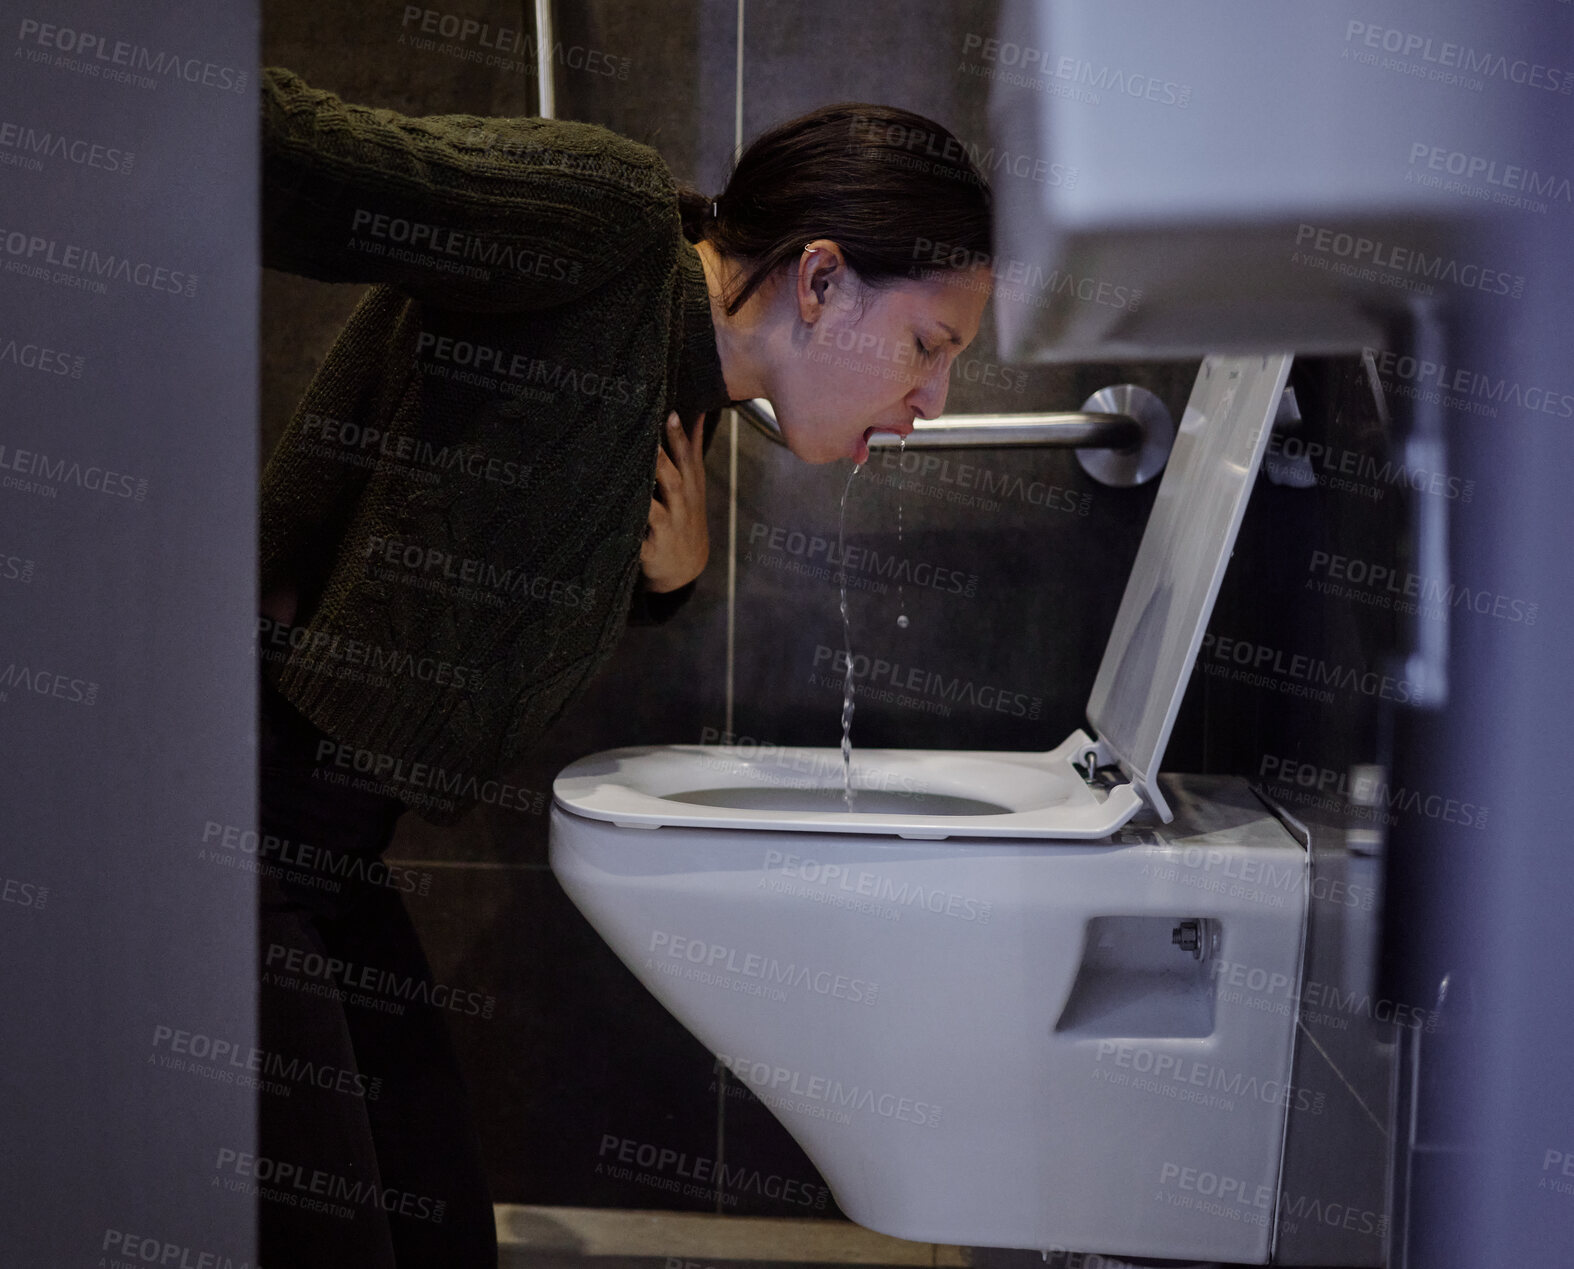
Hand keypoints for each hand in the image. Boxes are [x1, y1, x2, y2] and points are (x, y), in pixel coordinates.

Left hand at [640, 411, 707, 591]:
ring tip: (627, 475)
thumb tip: (698, 413)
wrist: (686, 569)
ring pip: (656, 510)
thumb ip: (692, 450)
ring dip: (644, 495)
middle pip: (673, 480)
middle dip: (662, 460)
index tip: (671, 414)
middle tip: (646, 437)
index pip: (687, 459)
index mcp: (690, 488)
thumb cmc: (686, 517)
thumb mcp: (695, 485)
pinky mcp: (651, 551)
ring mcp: (668, 530)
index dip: (680, 437)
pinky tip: (613, 522)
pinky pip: (638, 542)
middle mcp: (681, 507)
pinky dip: (629, 535)